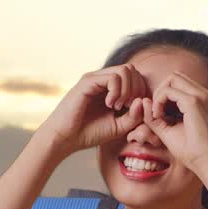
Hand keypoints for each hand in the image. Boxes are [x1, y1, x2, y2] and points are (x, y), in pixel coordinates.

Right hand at [37, 64, 151, 155]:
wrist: (65, 139)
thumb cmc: (89, 133)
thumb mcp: (119, 127)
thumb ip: (134, 116)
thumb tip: (143, 100)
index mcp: (110, 87)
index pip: (135, 76)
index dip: (141, 91)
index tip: (135, 110)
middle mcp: (102, 79)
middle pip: (132, 69)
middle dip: (137, 89)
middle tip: (129, 107)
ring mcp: (94, 78)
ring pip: (125, 70)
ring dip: (128, 90)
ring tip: (119, 107)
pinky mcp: (87, 81)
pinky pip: (113, 78)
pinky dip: (117, 92)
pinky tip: (110, 105)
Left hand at [138, 70, 207, 174]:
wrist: (205, 162)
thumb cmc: (190, 150)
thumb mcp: (168, 129)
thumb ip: (155, 116)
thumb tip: (143, 100)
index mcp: (203, 99)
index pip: (179, 83)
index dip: (164, 95)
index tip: (159, 115)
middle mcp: (205, 94)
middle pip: (175, 77)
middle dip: (160, 91)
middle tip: (156, 112)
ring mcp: (201, 96)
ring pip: (172, 79)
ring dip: (159, 95)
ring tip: (158, 115)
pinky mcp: (194, 102)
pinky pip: (168, 91)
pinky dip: (159, 101)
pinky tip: (159, 116)